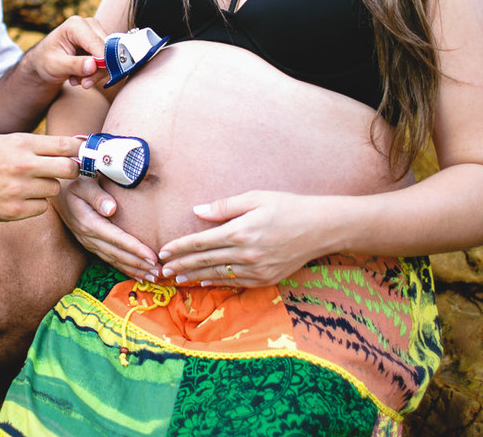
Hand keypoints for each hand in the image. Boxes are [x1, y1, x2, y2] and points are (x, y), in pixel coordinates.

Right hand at [0, 134, 81, 221]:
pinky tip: (22, 197)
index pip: (65, 145)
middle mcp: (22, 165)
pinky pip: (42, 207)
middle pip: (69, 169)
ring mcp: (19, 189)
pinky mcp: (15, 210)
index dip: (79, 150)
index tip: (82, 153)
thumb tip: (75, 145)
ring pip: (55, 189)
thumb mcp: (9, 141)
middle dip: (72, 170)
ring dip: (48, 187)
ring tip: (30, 183)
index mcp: (22, 144)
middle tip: (66, 171)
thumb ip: (39, 144)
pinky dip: (36, 203)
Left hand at [25, 15, 107, 88]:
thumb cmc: (45, 60)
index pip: (96, 44)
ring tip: (76, 80)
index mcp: (75, 25)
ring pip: (109, 57)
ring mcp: (96, 33)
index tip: (92, 78)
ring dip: (95, 73)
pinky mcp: (99, 43)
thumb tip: (93, 65)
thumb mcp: (56, 66)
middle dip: (96, 71)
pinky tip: (80, 75)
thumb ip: (74, 65)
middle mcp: (89, 25)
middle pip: (106, 50)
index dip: (101, 62)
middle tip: (83, 84)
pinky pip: (107, 61)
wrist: (43, 60)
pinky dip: (95, 72)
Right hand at [54, 177, 159, 279]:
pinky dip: (124, 267)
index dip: (135, 249)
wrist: (55, 189)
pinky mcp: (89, 243)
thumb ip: (97, 195)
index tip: (153, 257)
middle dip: (139, 264)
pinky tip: (137, 273)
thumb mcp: (83, 182)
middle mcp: (87, 236)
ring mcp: (87, 242)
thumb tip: (111, 209)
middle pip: (117, 254)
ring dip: (134, 269)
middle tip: (160, 272)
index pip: (117, 239)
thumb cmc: (74, 182)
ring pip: (113, 260)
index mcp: (88, 222)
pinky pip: (108, 259)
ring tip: (153, 277)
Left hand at [156, 191, 335, 287]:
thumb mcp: (255, 198)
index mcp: (240, 232)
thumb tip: (197, 211)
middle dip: (181, 266)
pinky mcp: (267, 278)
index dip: (179, 248)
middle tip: (162, 270)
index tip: (163, 252)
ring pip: (218, 275)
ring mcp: (257, 269)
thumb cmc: (287, 207)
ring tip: (177, 279)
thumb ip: (224, 207)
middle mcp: (246, 254)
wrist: (321, 228)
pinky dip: (217, 282)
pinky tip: (205, 281)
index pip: (201, 242)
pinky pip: (235, 283)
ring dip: (195, 277)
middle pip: (205, 262)